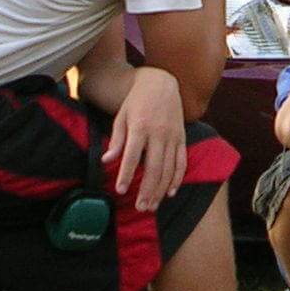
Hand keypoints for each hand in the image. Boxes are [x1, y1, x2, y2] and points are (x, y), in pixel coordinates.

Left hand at [103, 67, 188, 212]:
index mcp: (140, 126)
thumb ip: (116, 139)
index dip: (126, 173)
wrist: (160, 83)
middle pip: (154, 166)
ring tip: (152, 205)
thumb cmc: (136, 101)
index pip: (132, 155)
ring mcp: (173, 136)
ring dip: (161, 189)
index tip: (121, 190)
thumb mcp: (121, 116)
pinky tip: (170, 192)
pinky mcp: (182, 138)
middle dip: (147, 189)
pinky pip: (182, 161)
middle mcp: (159, 132)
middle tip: (140, 207)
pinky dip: (177, 178)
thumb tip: (107, 160)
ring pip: (169, 168)